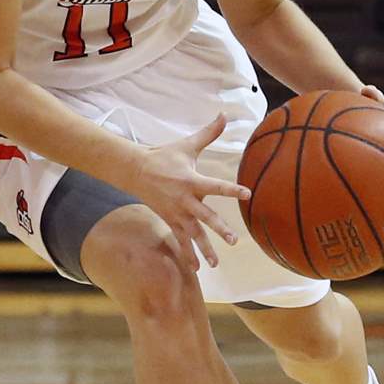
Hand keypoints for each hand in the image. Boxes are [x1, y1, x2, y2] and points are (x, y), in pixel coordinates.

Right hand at [133, 114, 250, 271]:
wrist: (135, 170)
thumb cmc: (165, 156)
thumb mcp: (187, 145)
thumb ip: (208, 133)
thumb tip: (224, 114)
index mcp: (192, 180)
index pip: (216, 185)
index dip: (232, 189)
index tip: (248, 193)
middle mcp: (185, 200)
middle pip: (205, 216)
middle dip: (219, 228)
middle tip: (234, 240)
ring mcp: (176, 213)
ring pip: (193, 234)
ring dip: (204, 249)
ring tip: (216, 263)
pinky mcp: (170, 220)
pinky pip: (180, 240)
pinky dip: (187, 254)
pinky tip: (198, 269)